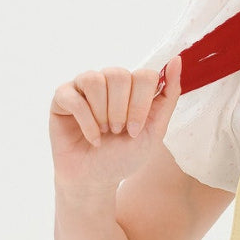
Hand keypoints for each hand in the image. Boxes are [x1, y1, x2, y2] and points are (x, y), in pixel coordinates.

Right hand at [49, 54, 182, 197]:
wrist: (95, 179)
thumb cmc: (123, 156)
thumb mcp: (154, 130)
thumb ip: (168, 96)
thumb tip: (177, 60)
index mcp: (133, 87)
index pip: (144, 75)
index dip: (141, 104)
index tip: (135, 129)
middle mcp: (109, 81)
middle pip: (119, 75)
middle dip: (120, 110)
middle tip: (117, 131)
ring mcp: (84, 87)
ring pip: (94, 80)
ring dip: (102, 113)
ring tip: (104, 132)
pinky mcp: (62, 97)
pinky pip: (73, 96)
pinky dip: (85, 122)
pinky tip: (91, 138)